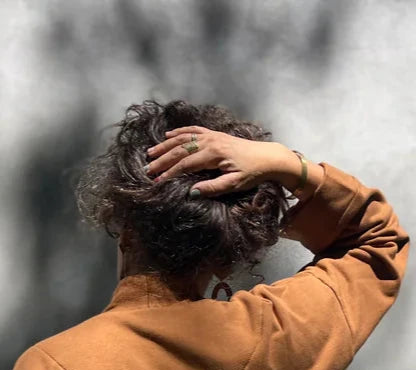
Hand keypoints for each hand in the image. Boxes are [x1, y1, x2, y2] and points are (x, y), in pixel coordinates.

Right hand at [144, 125, 299, 196]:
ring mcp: (212, 136)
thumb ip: (213, 188)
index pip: (185, 164)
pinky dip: (179, 132)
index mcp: (213, 154)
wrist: (268, 157)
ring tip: (151, 153)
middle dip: (162, 160)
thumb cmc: (252, 173)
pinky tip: (168, 134)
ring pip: (183, 138)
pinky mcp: (215, 134)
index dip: (169, 173)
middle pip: (180, 150)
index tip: (157, 182)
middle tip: (147, 169)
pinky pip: (193, 130)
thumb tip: (191, 192)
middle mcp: (210, 141)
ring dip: (166, 145)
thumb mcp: (234, 184)